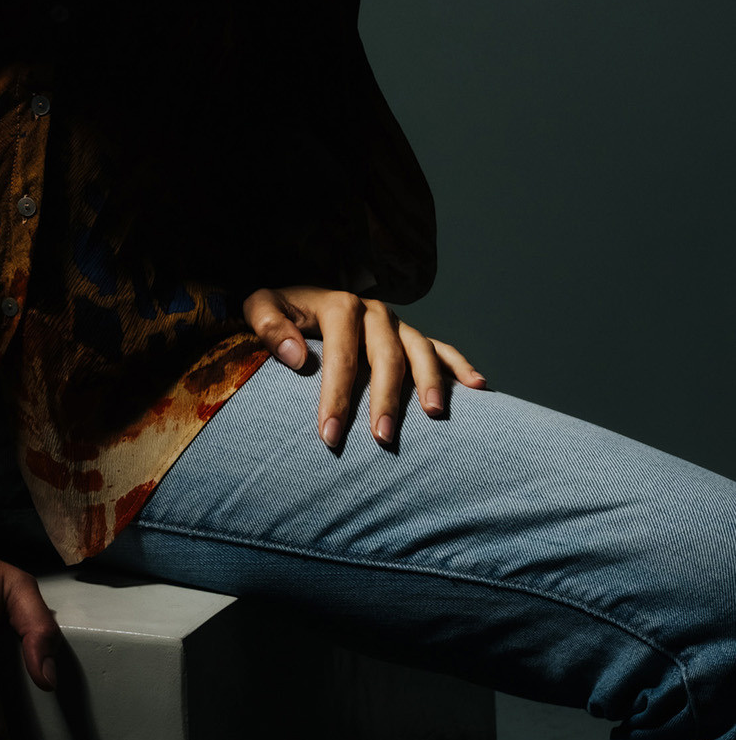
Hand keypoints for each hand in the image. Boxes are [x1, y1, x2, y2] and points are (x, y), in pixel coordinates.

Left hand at [242, 284, 486, 452]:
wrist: (299, 299)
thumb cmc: (280, 313)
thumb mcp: (261, 307)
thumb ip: (269, 324)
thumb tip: (296, 357)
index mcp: (338, 305)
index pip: (340, 353)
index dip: (336, 394)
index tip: (330, 435)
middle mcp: (373, 312)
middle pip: (385, 355)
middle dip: (386, 399)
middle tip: (382, 439)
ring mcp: (397, 324)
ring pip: (420, 349)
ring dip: (430, 381)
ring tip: (435, 415)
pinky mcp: (411, 336)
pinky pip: (441, 348)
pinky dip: (460, 364)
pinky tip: (478, 387)